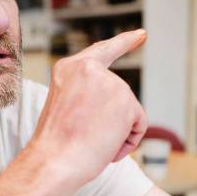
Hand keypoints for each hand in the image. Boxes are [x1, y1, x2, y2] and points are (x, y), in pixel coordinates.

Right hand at [30, 29, 147, 186]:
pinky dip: (128, 141)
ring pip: (129, 112)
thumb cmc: (55, 145)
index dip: (125, 42)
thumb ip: (88, 95)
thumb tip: (117, 107)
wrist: (54, 161)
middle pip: (119, 96)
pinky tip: (107, 145)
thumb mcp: (65, 106)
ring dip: (116, 133)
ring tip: (92, 141)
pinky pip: (139, 125)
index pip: (103, 51)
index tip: (142, 35)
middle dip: (111, 121)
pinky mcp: (127, 101)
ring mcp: (110, 82)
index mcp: (69, 68)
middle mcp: (90, 68)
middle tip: (86, 136)